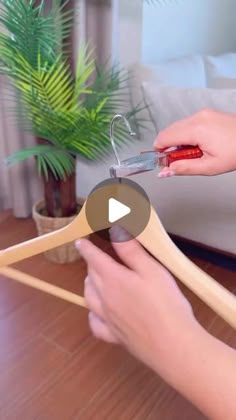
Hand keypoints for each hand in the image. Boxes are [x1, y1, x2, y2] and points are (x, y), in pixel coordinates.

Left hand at [76, 226, 197, 377]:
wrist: (172, 345)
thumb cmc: (166, 303)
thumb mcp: (152, 270)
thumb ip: (131, 251)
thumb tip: (115, 230)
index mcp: (113, 279)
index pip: (94, 259)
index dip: (87, 249)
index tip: (80, 242)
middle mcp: (105, 299)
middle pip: (91, 277)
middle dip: (91, 265)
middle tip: (97, 259)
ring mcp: (108, 319)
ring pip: (89, 299)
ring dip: (89, 286)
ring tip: (94, 281)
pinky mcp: (115, 337)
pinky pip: (95, 325)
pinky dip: (92, 315)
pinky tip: (97, 314)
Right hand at [154, 109, 235, 176]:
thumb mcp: (209, 167)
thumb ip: (183, 168)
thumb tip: (164, 171)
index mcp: (196, 129)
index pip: (164, 138)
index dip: (159, 151)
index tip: (163, 162)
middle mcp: (197, 117)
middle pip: (169, 131)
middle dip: (169, 147)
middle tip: (180, 161)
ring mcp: (202, 113)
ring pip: (178, 127)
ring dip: (178, 141)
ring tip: (193, 154)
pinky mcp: (207, 113)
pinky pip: (188, 123)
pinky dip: (186, 135)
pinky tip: (197, 145)